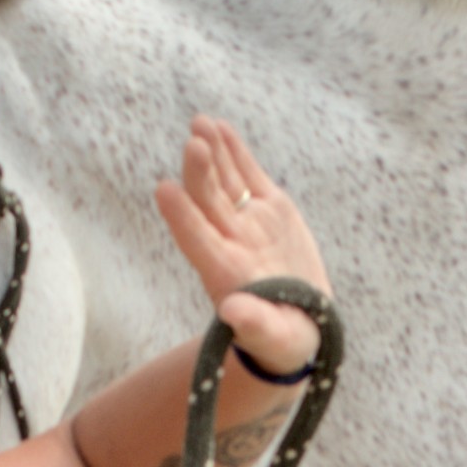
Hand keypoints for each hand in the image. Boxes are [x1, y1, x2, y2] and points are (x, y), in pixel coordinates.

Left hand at [151, 116, 326, 379]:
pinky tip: (219, 128)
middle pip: (209, 204)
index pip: (198, 242)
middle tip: (193, 143)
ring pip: (225, 183)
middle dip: (200, 174)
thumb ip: (253, 323)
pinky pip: (248, 176)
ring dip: (212, 154)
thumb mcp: (272, 338)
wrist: (301, 325)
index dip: (182, 217)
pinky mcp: (268, 209)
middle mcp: (230, 243)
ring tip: (201, 124)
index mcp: (226, 274)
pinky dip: (235, 153)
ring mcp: (248, 223)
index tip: (164, 190)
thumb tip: (232, 313)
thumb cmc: (280, 342)